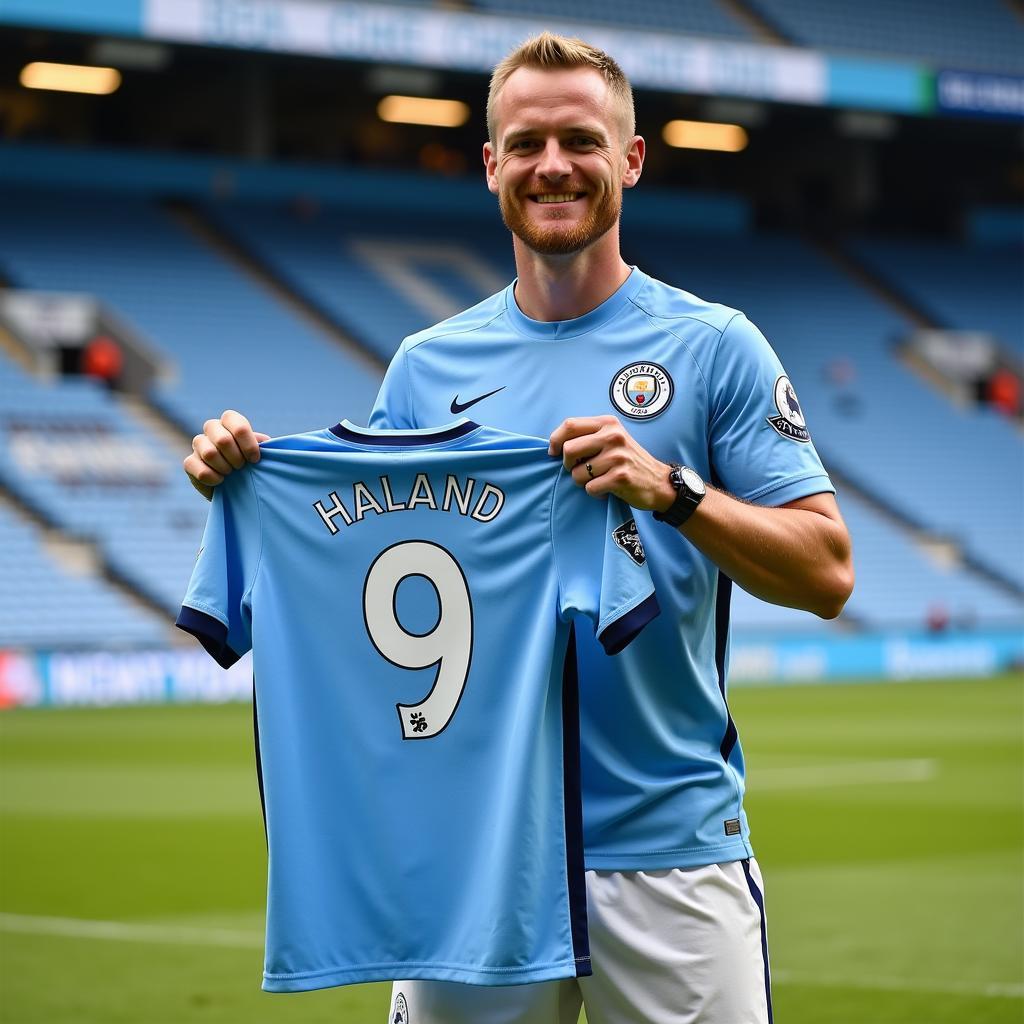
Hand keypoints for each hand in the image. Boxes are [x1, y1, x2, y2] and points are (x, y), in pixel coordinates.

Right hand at [183, 410, 268, 499]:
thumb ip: (265, 446)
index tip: (255, 459)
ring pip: (209, 453)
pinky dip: (213, 478)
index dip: (247, 443)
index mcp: (230, 421)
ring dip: (225, 468)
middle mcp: (212, 429)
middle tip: (242, 467)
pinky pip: (198, 469)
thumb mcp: (261, 454)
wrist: (237, 486)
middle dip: (236, 458)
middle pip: (223, 440)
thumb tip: (266, 442)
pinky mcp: (189, 462)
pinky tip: (220, 481)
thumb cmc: (251, 465)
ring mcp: (198, 445)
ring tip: (231, 473)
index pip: (235, 422)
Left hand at [548, 415, 675, 511]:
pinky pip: (590, 488)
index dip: (555, 440)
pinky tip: (607, 488)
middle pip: (568, 450)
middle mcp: (613, 436)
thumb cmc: (628, 461)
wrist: (658, 481)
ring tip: (599, 479)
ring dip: (583, 481)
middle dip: (568, 465)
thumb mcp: (612, 439)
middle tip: (580, 470)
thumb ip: (588, 436)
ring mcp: (617, 457)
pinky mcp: (620, 477)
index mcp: (608, 423)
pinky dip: (595, 492)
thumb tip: (554, 445)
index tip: (553, 452)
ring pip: (577, 473)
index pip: (569, 425)